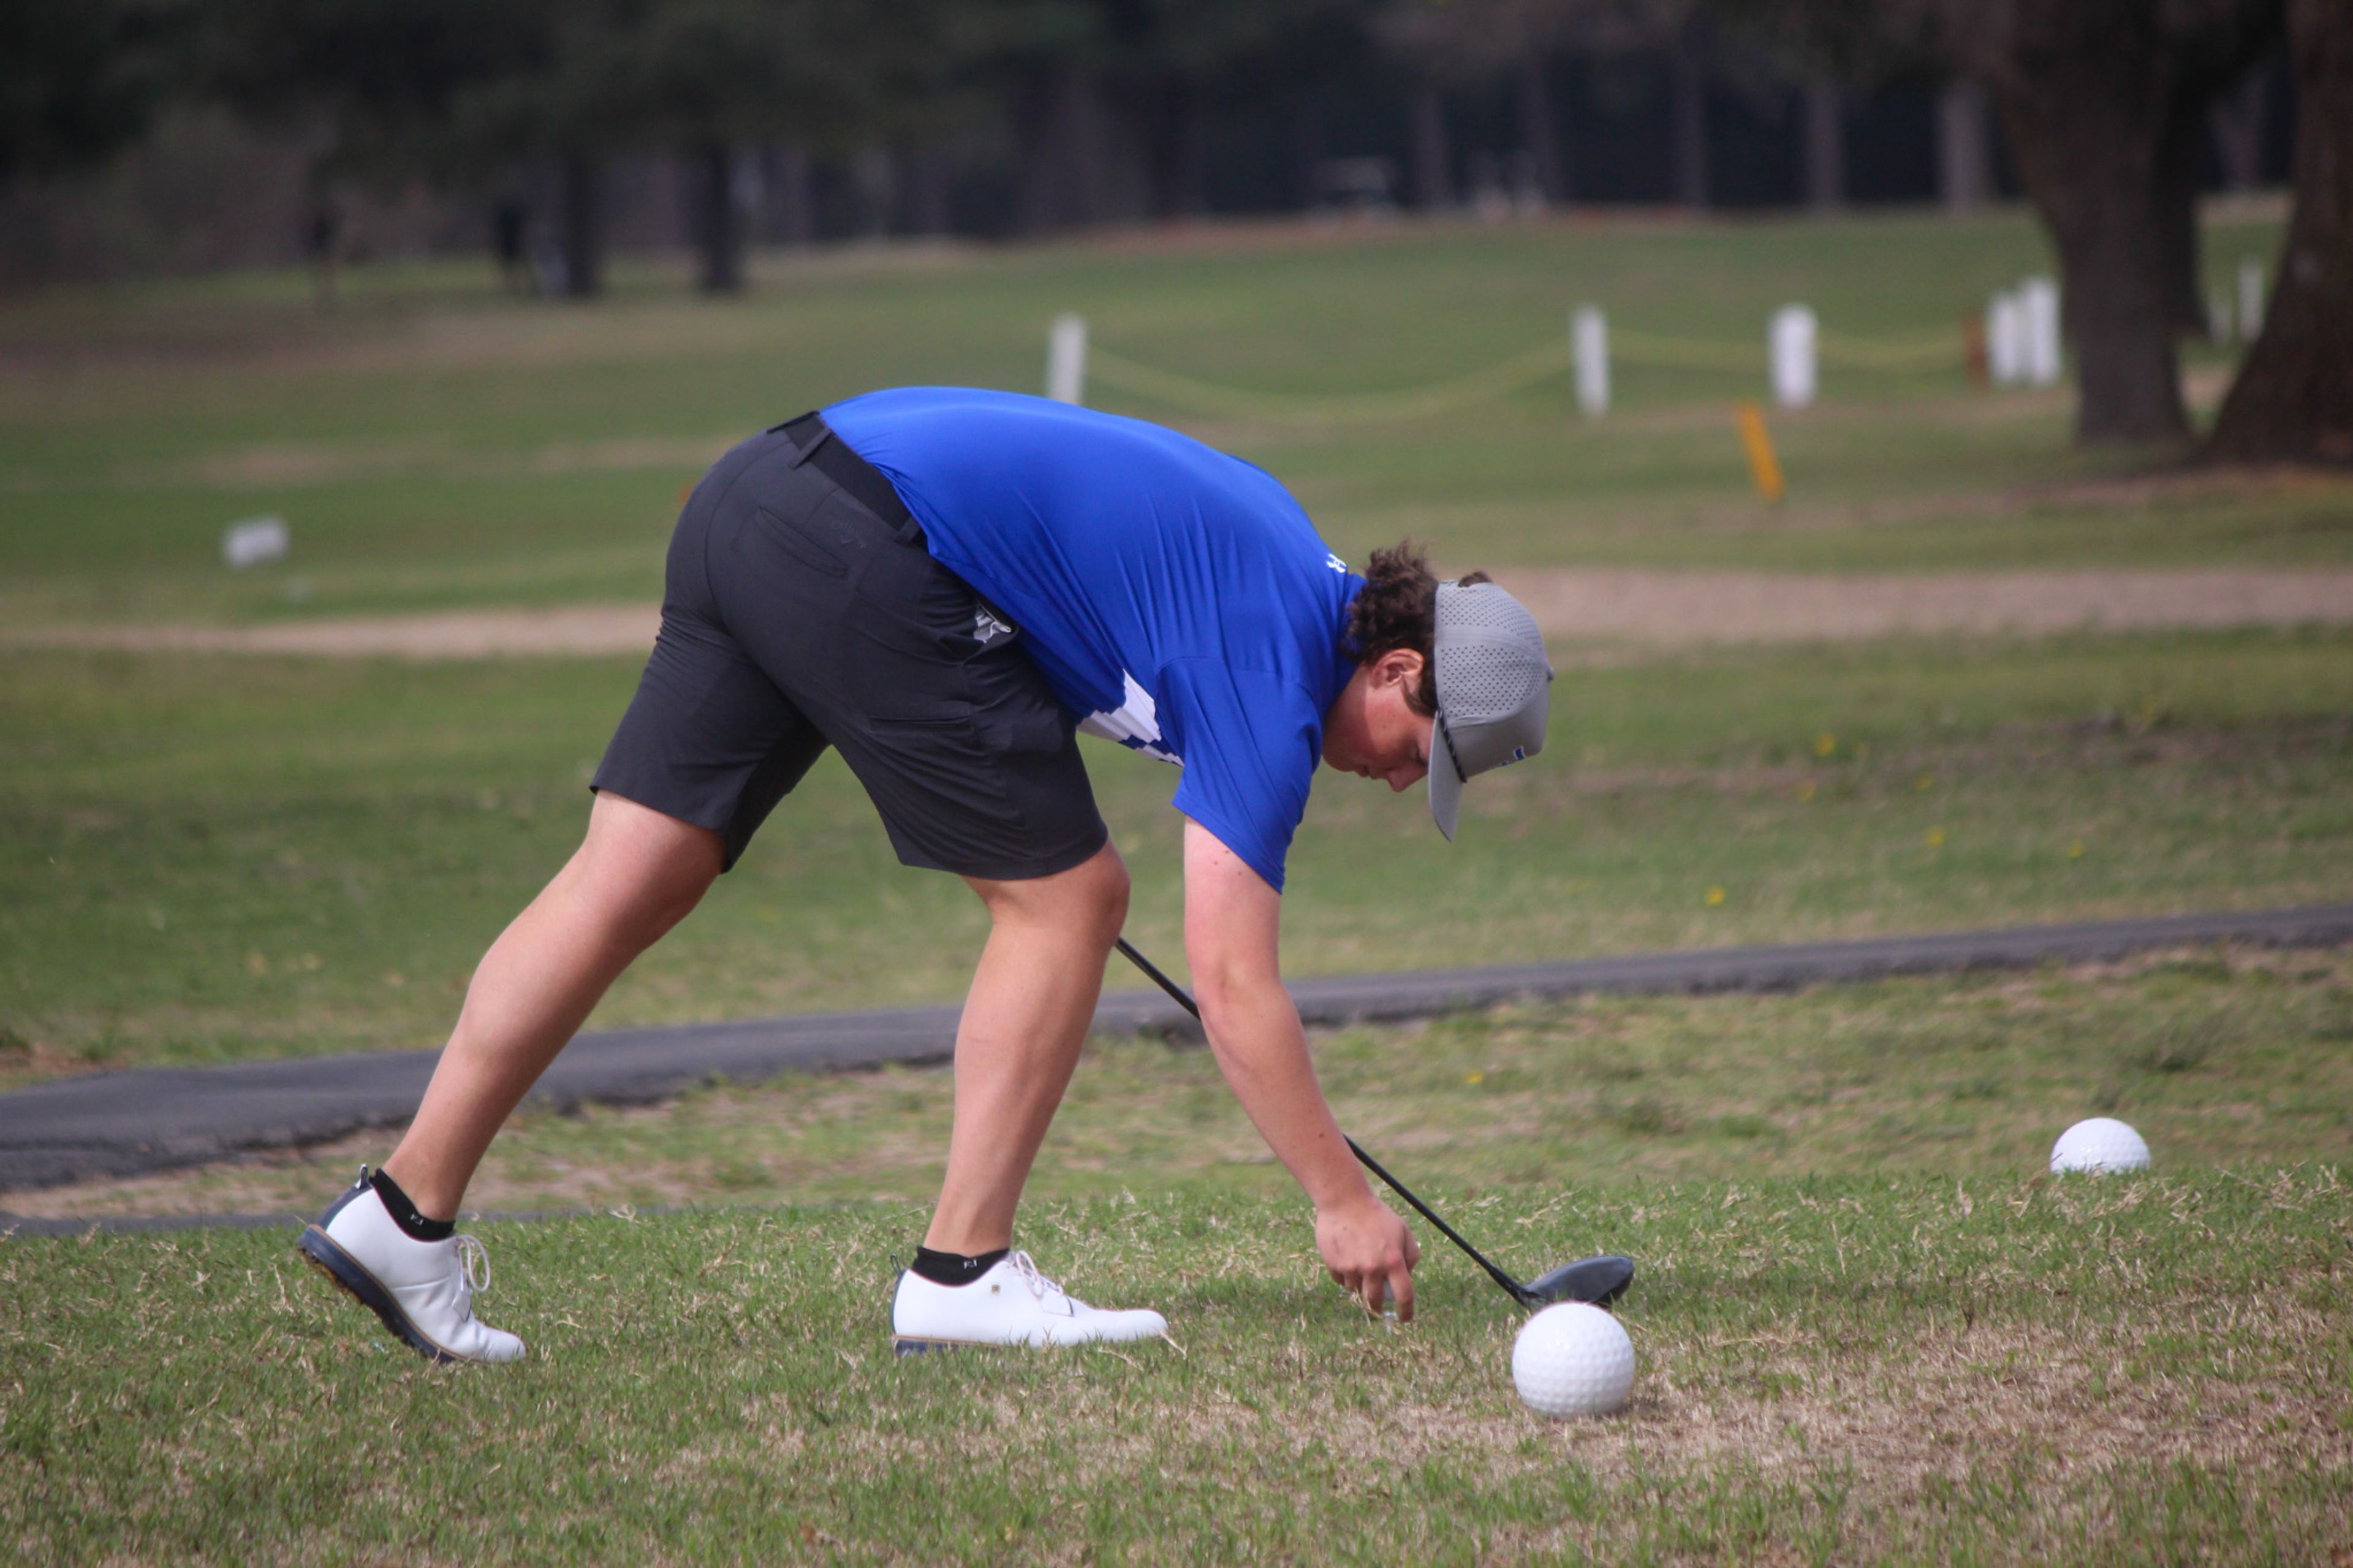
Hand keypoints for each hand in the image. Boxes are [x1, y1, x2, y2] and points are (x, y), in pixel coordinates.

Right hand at [1315, 1192, 1419, 1320]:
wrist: (1344, 1200)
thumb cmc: (1377, 1215)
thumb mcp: (1402, 1230)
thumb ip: (1410, 1254)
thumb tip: (1407, 1276)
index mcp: (1393, 1261)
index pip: (1404, 1295)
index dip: (1406, 1311)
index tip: (1405, 1318)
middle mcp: (1373, 1268)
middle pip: (1376, 1301)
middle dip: (1378, 1305)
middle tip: (1378, 1304)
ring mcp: (1352, 1268)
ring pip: (1356, 1290)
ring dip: (1360, 1285)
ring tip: (1359, 1264)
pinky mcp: (1334, 1265)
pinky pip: (1341, 1280)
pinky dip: (1345, 1275)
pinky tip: (1346, 1256)